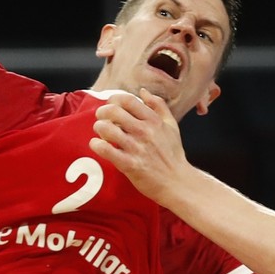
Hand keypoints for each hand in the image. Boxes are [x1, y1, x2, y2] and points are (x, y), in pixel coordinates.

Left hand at [88, 89, 188, 205]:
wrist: (177, 182)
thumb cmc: (173, 154)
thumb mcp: (172, 126)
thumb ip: (159, 106)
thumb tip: (143, 91)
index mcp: (154, 120)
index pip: (128, 100)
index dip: (114, 99)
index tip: (111, 105)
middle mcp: (144, 131)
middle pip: (113, 111)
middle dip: (102, 112)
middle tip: (101, 118)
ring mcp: (136, 148)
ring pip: (106, 128)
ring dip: (98, 128)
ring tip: (101, 133)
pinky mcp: (129, 165)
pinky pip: (106, 150)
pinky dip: (97, 145)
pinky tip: (97, 145)